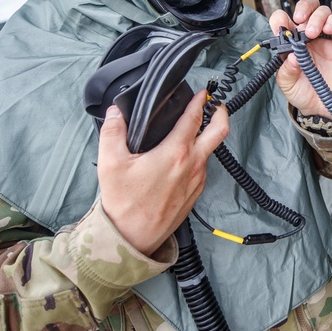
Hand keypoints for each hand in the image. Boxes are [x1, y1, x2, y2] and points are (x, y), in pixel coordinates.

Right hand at [97, 91, 227, 255]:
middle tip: (216, 104)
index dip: (200, 101)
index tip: (203, 92)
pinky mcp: (195, 193)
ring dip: (207, 137)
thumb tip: (115, 113)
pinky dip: (199, 156)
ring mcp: (197, 180)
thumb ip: (112, 132)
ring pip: (210, 151)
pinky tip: (184, 156)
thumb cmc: (124, 204)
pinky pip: (203, 168)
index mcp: (176, 152)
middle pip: (219, 131)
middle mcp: (193, 165)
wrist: (132, 238)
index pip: (195, 118)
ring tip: (195, 129)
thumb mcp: (110, 163)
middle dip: (221, 113)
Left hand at [269, 0, 331, 117]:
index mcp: (290, 43)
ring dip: (317, 17)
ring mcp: (324, 38)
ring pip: (322, 12)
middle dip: (303, 8)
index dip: (281, 19)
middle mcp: (307, 36)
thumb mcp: (287, 84)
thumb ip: (286, 70)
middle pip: (306, 8)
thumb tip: (292, 56)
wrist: (323, 107)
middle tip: (299, 19)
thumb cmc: (303, 93)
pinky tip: (328, 31)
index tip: (281, 27)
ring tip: (314, 33)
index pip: (283, 20)